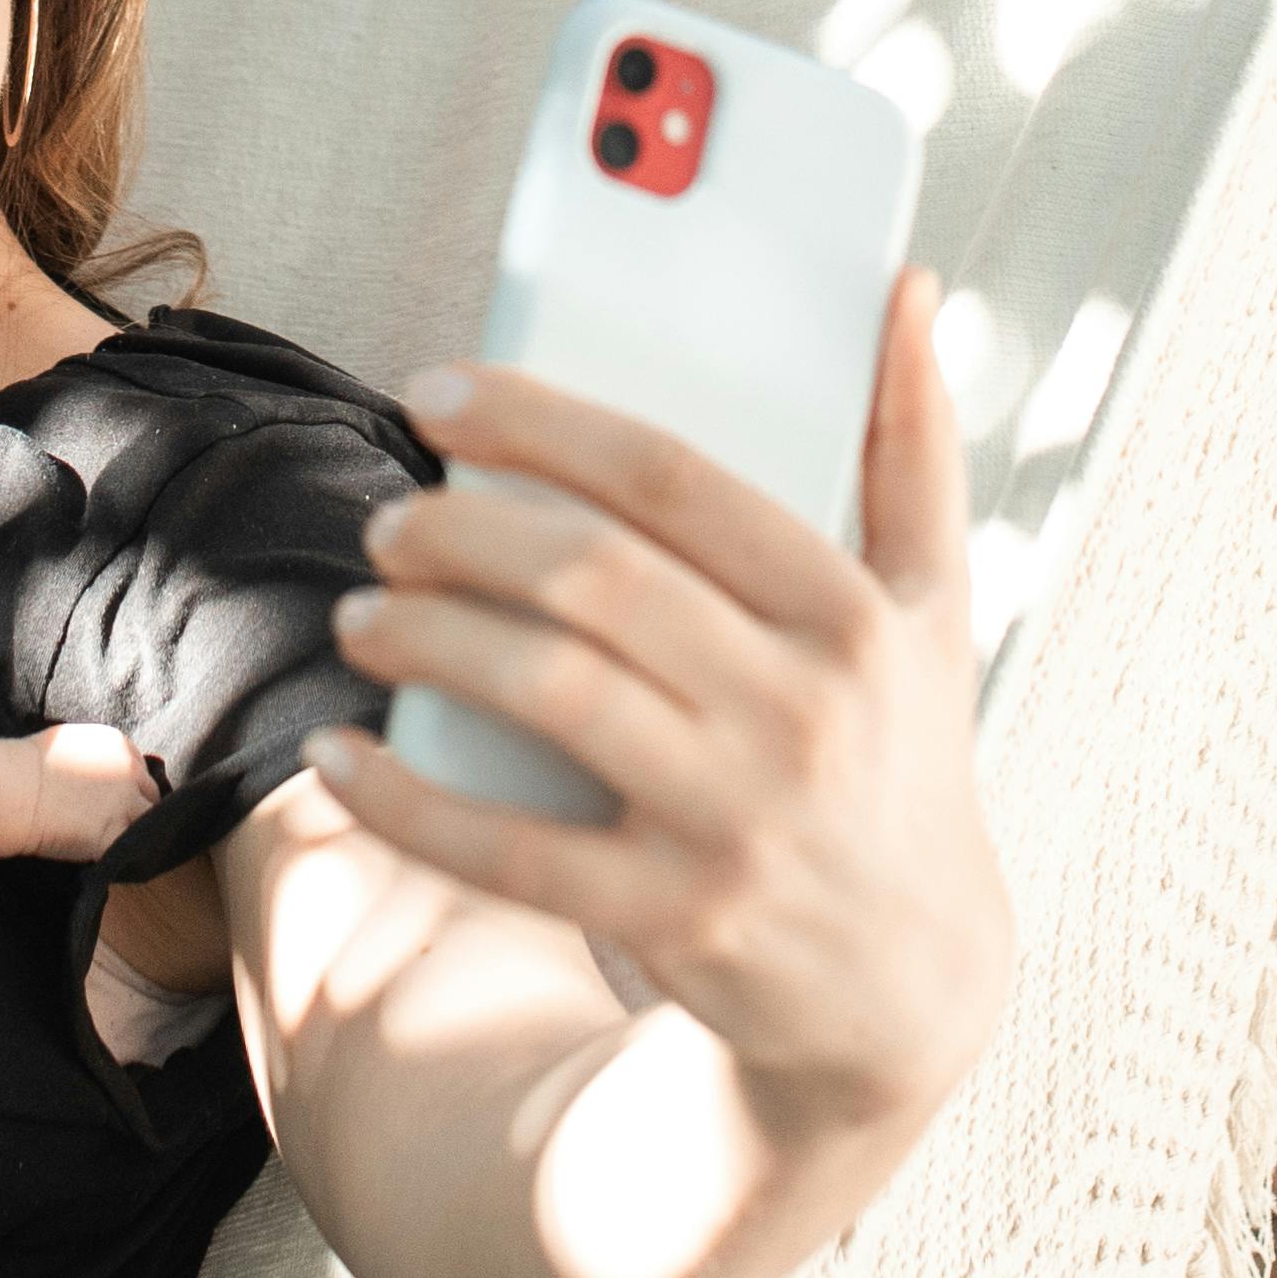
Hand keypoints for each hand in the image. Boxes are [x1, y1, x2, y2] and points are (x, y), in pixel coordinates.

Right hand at [0, 717, 157, 866]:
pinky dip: (125, 852)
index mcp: (120, 746)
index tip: (115, 797)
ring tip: (118, 839)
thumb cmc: (30, 762)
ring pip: (148, 821)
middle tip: (116, 819)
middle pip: (149, 794)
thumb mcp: (72, 742)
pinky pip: (132, 849)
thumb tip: (96, 768)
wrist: (17, 789)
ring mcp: (127, 805)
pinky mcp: (116, 836)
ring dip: (136, 830)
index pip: (139, 769)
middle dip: (136, 806)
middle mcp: (130, 773)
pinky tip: (111, 854)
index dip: (129, 785)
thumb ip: (96, 755)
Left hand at [312, 273, 1010, 1150]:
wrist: (912, 991)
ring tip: (363, 613)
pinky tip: (340, 755)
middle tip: (389, 521)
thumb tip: (909, 287)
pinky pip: (507, 849)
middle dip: (460, 531)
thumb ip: (915, 442)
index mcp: (850, 610)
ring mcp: (735, 818)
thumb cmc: (902, 761)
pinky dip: (406, 799)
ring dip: (426, 639)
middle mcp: (800, 708)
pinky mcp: (673, 917)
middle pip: (592, 577)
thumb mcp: (936, 605)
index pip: (674, 478)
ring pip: (545, 691)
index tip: (442, 393)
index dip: (542, 421)